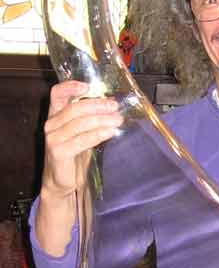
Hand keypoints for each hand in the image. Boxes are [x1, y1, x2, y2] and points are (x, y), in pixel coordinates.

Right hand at [41, 80, 122, 199]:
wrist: (62, 181)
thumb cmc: (73, 155)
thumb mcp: (81, 132)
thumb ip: (90, 118)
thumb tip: (112, 105)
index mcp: (55, 115)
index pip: (57, 94)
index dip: (70, 87)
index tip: (88, 86)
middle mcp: (51, 125)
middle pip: (73, 108)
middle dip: (96, 105)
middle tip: (114, 106)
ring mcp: (53, 138)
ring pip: (79, 123)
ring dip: (101, 119)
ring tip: (117, 119)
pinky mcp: (59, 152)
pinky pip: (81, 140)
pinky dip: (97, 134)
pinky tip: (110, 132)